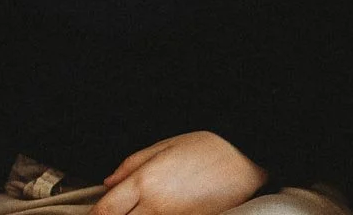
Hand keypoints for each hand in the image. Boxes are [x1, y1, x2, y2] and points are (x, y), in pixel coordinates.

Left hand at [91, 131, 267, 214]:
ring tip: (137, 210)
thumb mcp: (166, 145)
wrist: (247, 159)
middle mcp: (155, 206)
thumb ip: (132, 164)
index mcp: (145, 181)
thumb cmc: (209, 147)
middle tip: (113, 212)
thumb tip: (107, 184)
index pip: (105, 210)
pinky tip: (154, 214)